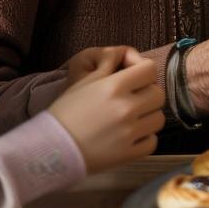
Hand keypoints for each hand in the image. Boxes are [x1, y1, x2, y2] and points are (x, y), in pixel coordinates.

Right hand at [49, 54, 164, 171]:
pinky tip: (130, 136)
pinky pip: (152, 142)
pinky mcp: (128, 154)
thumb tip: (126, 53)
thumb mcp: (85, 80)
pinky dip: (144, 138)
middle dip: (148, 94)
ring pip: (159, 119)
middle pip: (158, 94)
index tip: (134, 77)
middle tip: (133, 99)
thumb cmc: (66, 112)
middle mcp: (126, 108)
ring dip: (148, 117)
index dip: (143, 70)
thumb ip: (109, 64)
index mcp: (114, 86)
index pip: (150, 69)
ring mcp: (129, 133)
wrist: (50, 149)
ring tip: (132, 119)